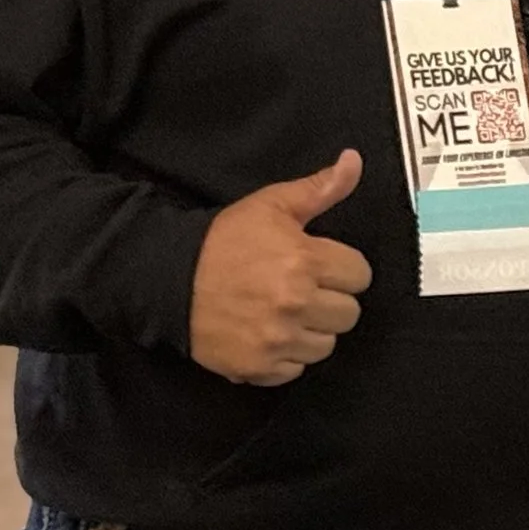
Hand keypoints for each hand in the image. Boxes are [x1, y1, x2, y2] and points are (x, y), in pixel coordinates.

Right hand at [189, 150, 370, 386]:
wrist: (168, 279)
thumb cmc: (225, 239)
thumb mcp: (272, 204)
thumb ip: (321, 187)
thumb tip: (355, 160)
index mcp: (306, 261)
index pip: (360, 275)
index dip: (342, 267)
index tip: (320, 265)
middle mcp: (296, 304)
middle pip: (349, 314)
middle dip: (331, 300)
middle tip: (303, 288)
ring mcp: (277, 340)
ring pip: (326, 345)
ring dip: (312, 330)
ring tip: (285, 312)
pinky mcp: (258, 367)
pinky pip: (296, 369)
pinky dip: (287, 356)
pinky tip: (269, 334)